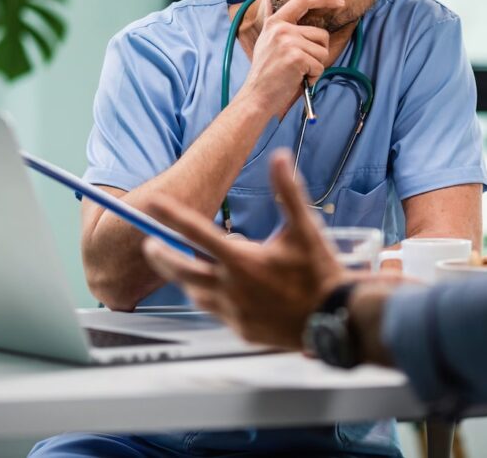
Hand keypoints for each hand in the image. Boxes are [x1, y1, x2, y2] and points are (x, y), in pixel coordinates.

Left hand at [142, 149, 347, 348]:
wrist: (335, 318)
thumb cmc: (319, 272)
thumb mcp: (305, 228)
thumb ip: (288, 191)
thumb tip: (280, 158)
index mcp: (243, 260)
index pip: (198, 233)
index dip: (172, 216)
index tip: (153, 205)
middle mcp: (232, 287)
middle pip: (182, 270)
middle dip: (162, 256)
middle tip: (151, 245)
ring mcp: (234, 311)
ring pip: (196, 294)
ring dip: (187, 279)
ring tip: (185, 267)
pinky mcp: (241, 329)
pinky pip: (216, 312)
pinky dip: (211, 299)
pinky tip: (218, 291)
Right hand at [238, 0, 343, 117]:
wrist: (256, 96)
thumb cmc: (266, 73)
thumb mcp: (266, 41)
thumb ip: (279, 24)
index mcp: (275, 22)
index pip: (303, 0)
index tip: (340, 2)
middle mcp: (282, 29)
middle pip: (322, 35)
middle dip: (319, 53)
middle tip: (302, 66)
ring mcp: (288, 42)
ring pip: (323, 52)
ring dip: (316, 67)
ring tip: (297, 73)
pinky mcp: (296, 57)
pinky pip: (319, 67)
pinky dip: (313, 77)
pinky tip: (298, 80)